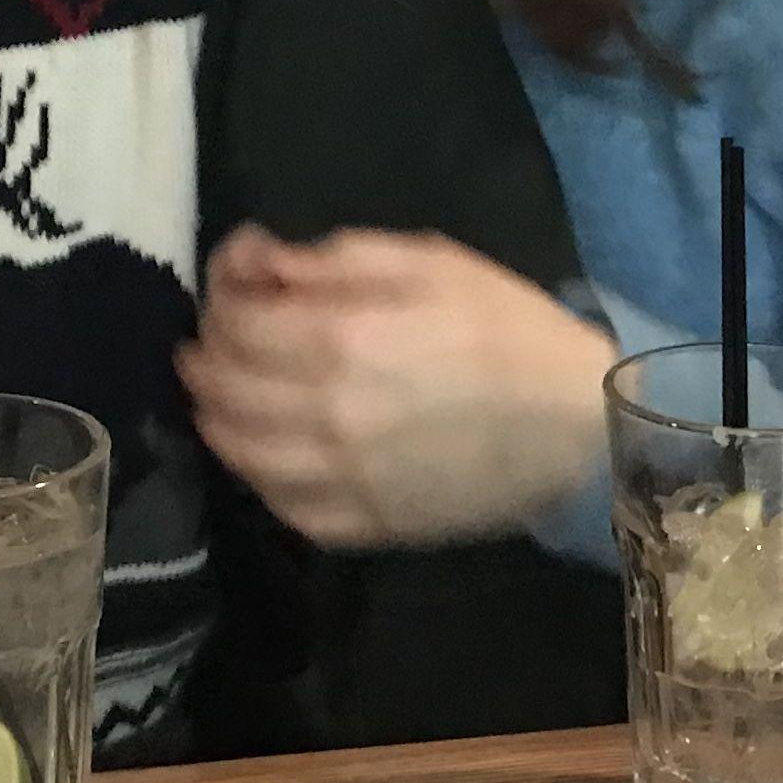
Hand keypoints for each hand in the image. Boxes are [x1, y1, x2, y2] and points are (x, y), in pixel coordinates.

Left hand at [179, 226, 615, 547]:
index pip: (236, 322)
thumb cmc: (506, 327)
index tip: (233, 286)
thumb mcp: (427, 260)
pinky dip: (255, 475)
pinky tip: (259, 454)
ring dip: (213, 417)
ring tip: (215, 396)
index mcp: (343, 338)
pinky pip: (282, 505)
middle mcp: (327, 413)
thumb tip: (258, 260)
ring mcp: (342, 477)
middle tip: (209, 343)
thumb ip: (334, 259)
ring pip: (238, 452)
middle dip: (205, 357)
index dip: (221, 296)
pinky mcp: (363, 524)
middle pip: (224, 387)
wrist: (577, 421)